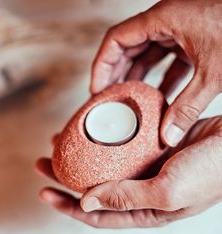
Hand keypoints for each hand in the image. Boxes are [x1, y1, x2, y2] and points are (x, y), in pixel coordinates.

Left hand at [36, 116, 221, 227]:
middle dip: (66, 177)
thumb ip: (128, 198)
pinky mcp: (147, 146)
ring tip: (60, 143)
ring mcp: (142, 165)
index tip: (45, 190)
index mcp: (144, 208)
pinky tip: (91, 131)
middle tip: (44, 162)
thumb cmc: (210, 171)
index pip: (97, 212)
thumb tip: (86, 203)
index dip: (68, 204)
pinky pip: (118, 145)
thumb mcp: (169, 192)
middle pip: (94, 185)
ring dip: (81, 155)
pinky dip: (102, 140)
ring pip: (103, 163)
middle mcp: (140, 188)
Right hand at [90, 0, 221, 146]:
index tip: (97, 88)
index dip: (102, 65)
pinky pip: (165, 59)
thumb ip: (188, 107)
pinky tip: (158, 96)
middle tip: (109, 98)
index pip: (116, 40)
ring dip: (136, 77)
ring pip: (144, 54)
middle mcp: (165, 23)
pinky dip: (159, 77)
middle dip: (115, 74)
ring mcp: (177, 31)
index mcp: (163, 20)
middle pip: (126, 48)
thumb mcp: (214, 73)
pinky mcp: (189, 41)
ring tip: (128, 100)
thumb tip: (168, 137)